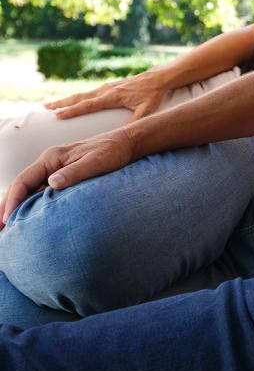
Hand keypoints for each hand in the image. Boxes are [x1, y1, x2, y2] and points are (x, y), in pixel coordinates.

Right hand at [1, 128, 135, 225]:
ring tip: (7, 226)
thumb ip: (75, 172)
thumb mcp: (96, 162)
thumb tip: (52, 184)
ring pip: (28, 189)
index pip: (24, 180)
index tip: (7, 219)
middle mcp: (48, 163)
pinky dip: (30, 203)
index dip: (13, 200)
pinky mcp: (62, 175)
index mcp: (51, 158)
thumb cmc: (112, 152)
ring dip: (17, 206)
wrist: (125, 144)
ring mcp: (54, 169)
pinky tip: (28, 217)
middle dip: (6, 205)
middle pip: (20, 185)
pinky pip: (40, 191)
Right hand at [45, 70, 167, 121]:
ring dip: (66, 100)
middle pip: (80, 98)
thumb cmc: (153, 95)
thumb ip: (135, 122)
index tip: (57, 115)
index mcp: (112, 97)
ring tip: (50, 105)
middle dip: (61, 103)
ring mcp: (107, 87)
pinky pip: (89, 93)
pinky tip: (71, 101)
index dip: (73, 111)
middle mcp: (106, 90)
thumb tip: (122, 135)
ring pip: (82, 94)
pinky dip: (77, 97)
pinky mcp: (110, 86)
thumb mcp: (146, 110)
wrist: (158, 78)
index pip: (88, 105)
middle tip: (44, 108)